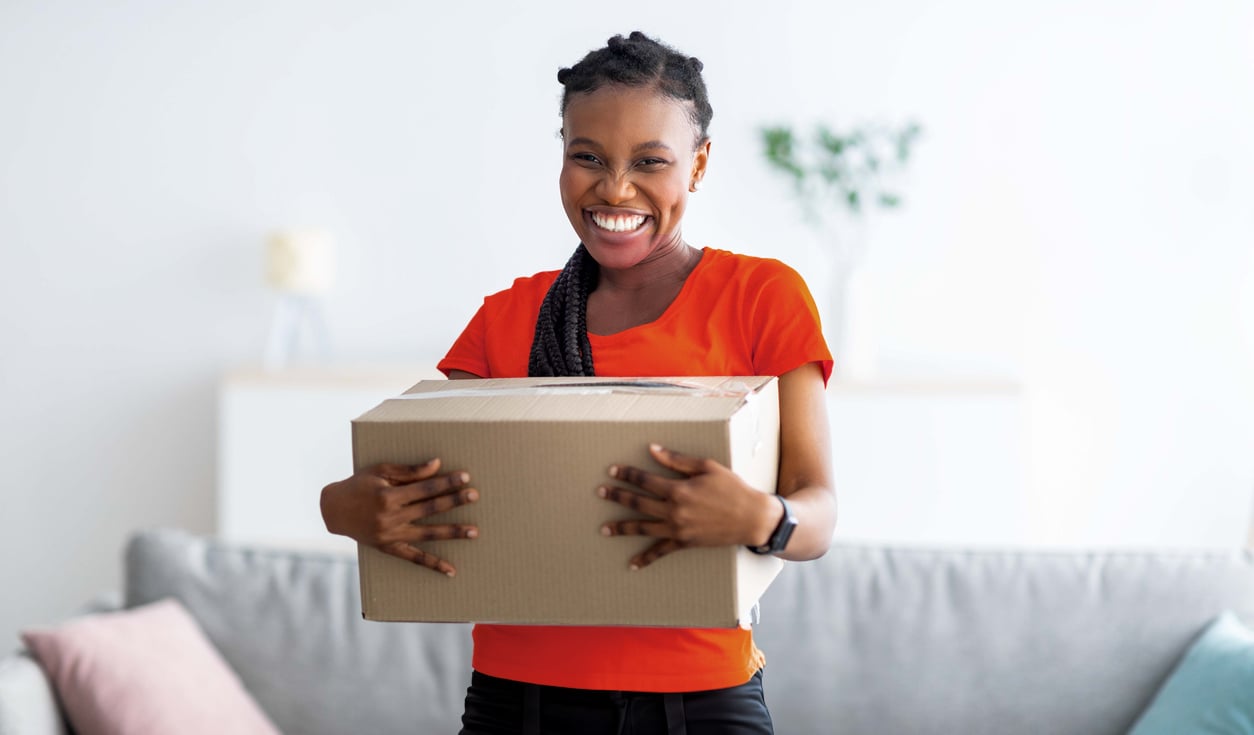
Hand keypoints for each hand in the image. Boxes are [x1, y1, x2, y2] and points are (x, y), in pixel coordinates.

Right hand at [320, 459, 478, 575]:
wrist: (334, 510)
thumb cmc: (359, 485)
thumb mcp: (380, 471)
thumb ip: (410, 471)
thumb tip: (437, 464)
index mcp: (388, 496)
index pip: (424, 488)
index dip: (445, 482)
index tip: (465, 476)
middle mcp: (390, 518)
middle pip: (429, 509)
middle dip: (454, 501)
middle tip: (475, 495)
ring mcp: (390, 536)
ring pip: (427, 534)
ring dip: (452, 532)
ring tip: (474, 531)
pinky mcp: (389, 548)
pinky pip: (414, 558)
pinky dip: (433, 564)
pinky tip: (451, 570)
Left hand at [596, 444, 779, 569]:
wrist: (752, 518)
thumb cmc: (732, 488)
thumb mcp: (707, 467)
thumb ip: (677, 460)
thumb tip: (652, 449)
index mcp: (678, 489)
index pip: (645, 480)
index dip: (627, 474)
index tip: (613, 471)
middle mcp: (674, 510)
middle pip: (638, 502)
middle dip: (617, 496)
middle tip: (600, 492)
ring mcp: (678, 529)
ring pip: (642, 528)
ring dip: (621, 528)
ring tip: (603, 528)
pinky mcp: (684, 543)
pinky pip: (661, 551)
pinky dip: (645, 559)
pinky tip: (632, 563)